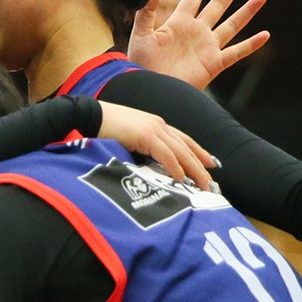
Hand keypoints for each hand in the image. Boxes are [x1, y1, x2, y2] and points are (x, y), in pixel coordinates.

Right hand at [96, 103, 216, 190]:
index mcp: (156, 124)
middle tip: (212, 183)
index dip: (199, 152)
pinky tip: (182, 179)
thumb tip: (151, 166)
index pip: (184, 139)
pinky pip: (166, 154)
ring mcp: (153, 129)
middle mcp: (159, 125)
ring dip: (194, 170)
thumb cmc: (104, 129)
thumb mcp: (129, 138)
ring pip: (182, 151)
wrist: (89, 116)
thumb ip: (143, 148)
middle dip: (202, 165)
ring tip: (203, 186)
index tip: (211, 164)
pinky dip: (175, 167)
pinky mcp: (145, 135)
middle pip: (187, 147)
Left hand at [127, 0, 269, 89]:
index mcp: (179, 23)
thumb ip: (146, 11)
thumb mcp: (141, 34)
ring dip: (247, 11)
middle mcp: (196, 32)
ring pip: (232, 25)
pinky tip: (265, 35)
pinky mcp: (214, 64)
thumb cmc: (142, 64)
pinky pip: (236, 52)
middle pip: (218, 6)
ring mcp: (207, 47)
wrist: (152, 88)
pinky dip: (251, 44)